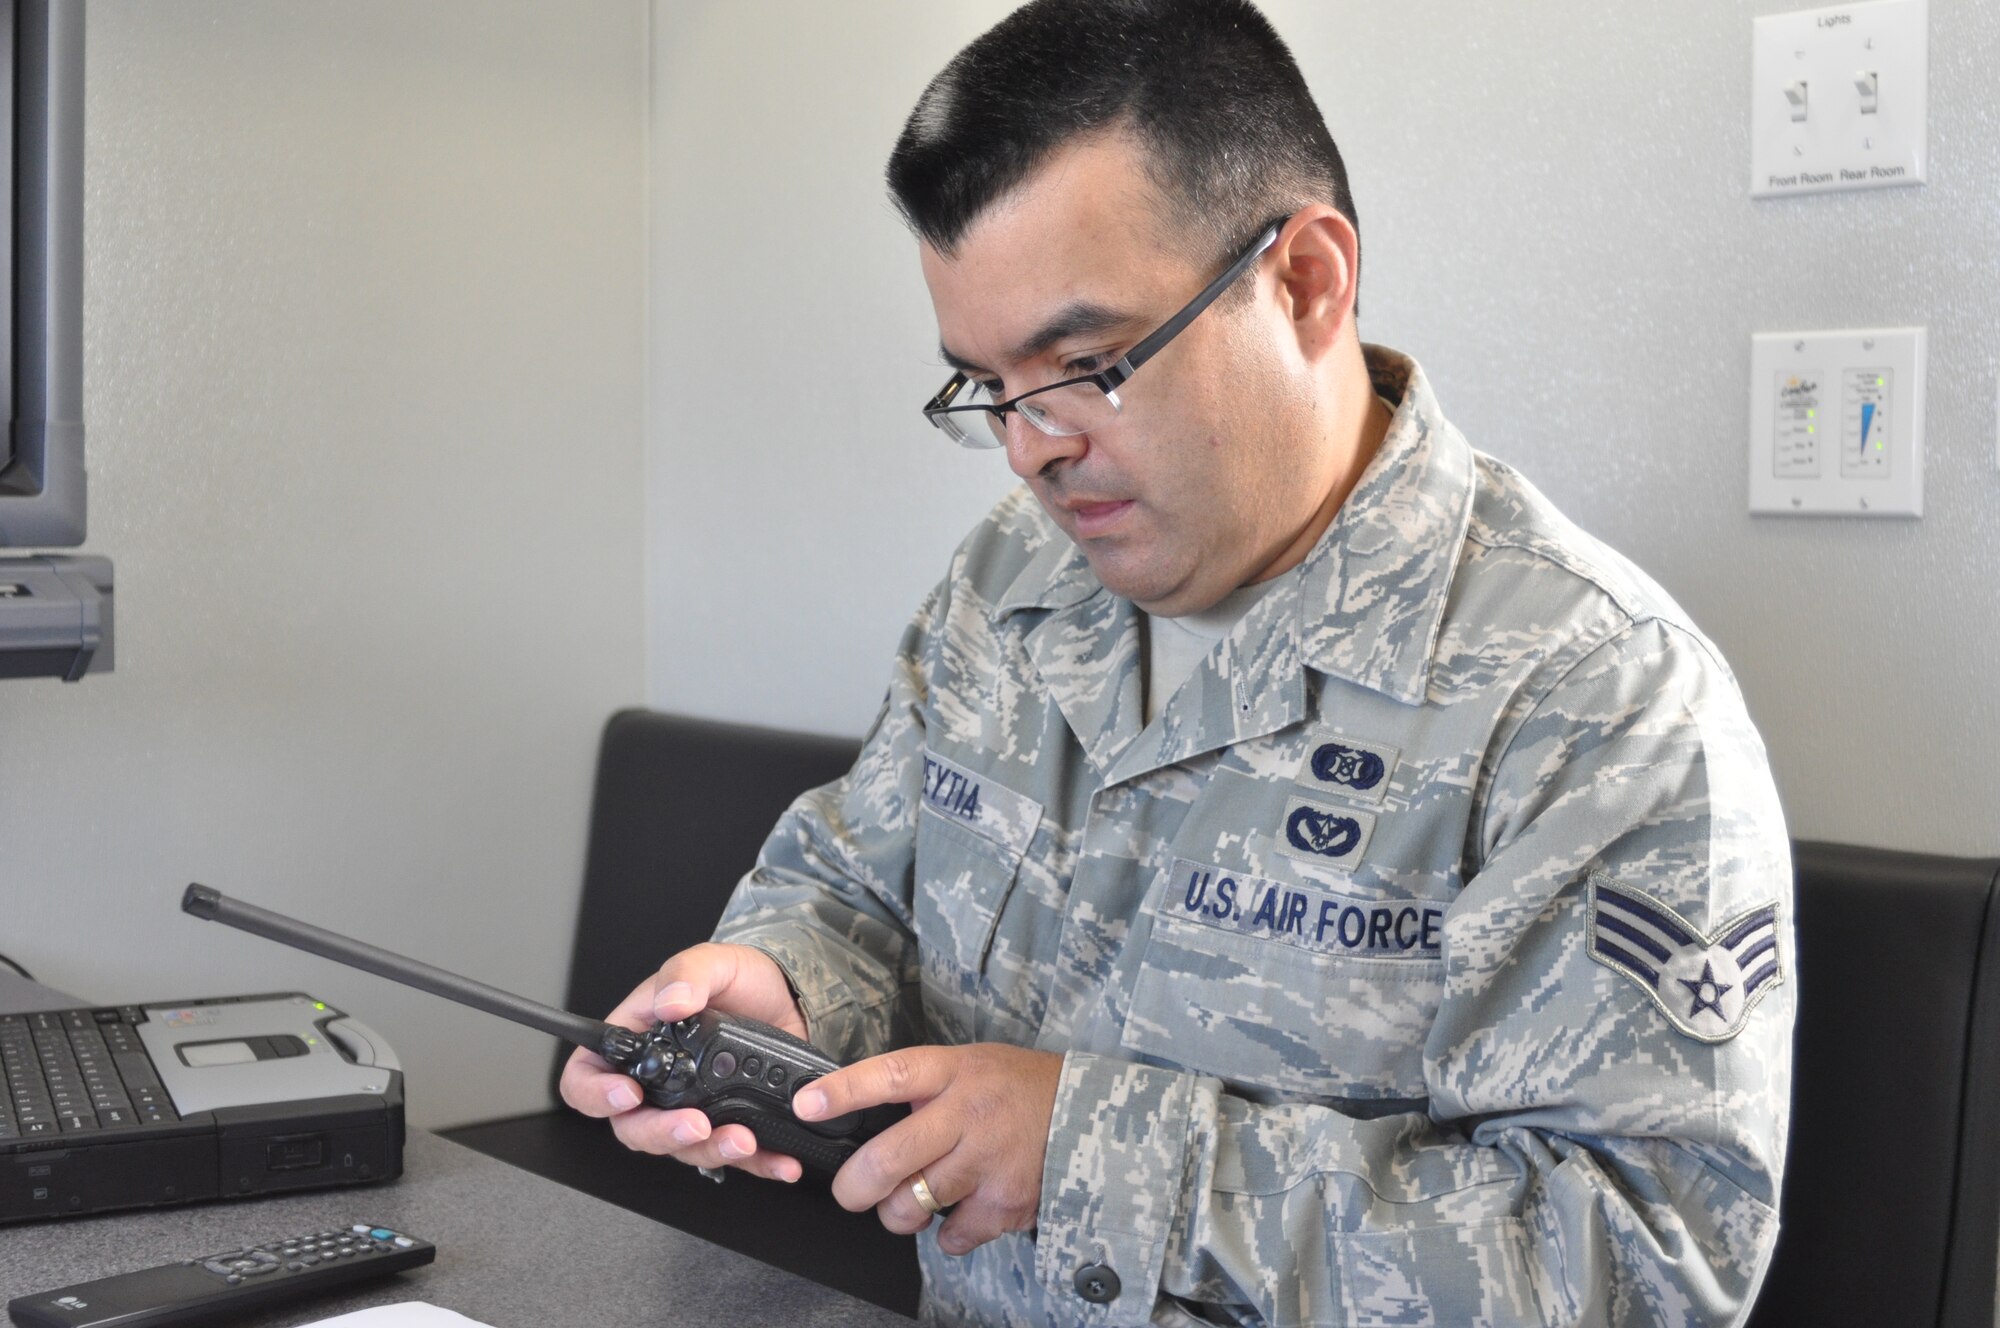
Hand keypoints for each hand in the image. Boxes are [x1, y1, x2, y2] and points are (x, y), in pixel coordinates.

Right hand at [558, 941, 808, 1181]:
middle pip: (632, 1127)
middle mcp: (657, 1084)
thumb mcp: (715, 961)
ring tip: (743, 1139)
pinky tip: (778, 1160)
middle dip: (660, 1134)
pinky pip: (735, 1156)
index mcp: (636, 1042)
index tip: (627, 1095)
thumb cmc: (740, 979)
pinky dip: (757, 1163)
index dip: (595, 1094)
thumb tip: (669, 1002)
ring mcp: (692, 1108)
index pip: (587, 1076)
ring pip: (681, 1149)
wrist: (790, 998)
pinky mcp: (730, 1124)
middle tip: (695, 1124)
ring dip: (710, 1151)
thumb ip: (687, 972)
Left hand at [793, 1043, 1062, 1254]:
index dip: (844, 1092)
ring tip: (912, 1200)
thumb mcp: (970, 1064)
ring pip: (912, 1205)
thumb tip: (860, 1116)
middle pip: (888, 1160)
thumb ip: (923, 1086)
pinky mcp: (1005, 1202)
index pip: (891, 1075)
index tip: (806, 1105)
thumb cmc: (1017, 1088)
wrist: (1087, 1113)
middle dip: (854, 1187)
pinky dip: (947, 1233)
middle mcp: (968, 1113)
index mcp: (953, 1071)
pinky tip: (960, 1210)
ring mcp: (987, 1160)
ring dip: (900, 1213)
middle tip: (850, 1192)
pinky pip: (950, 1236)